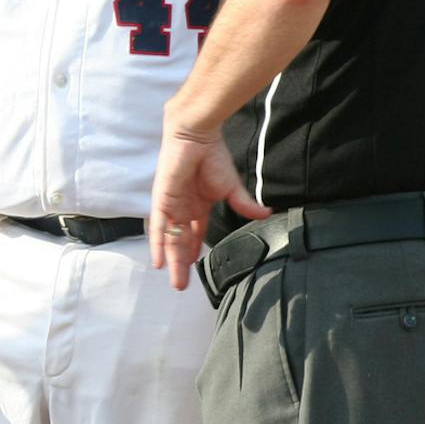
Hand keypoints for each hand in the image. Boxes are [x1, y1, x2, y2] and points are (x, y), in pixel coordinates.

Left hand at [149, 113, 267, 289]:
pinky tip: (158, 262)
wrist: (196, 137)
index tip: (197, 269)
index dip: (194, 251)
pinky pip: (157, 226)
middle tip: (183, 286)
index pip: (195, 234)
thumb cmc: (213, 157)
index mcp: (197, 205)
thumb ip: (244, 204)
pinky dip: (157, 244)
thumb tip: (267, 214)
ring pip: (170, 239)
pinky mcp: (162, 200)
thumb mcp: (231, 187)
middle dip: (182, 264)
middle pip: (181, 242)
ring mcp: (171, 206)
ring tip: (176, 282)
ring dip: (172, 261)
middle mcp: (182, 208)